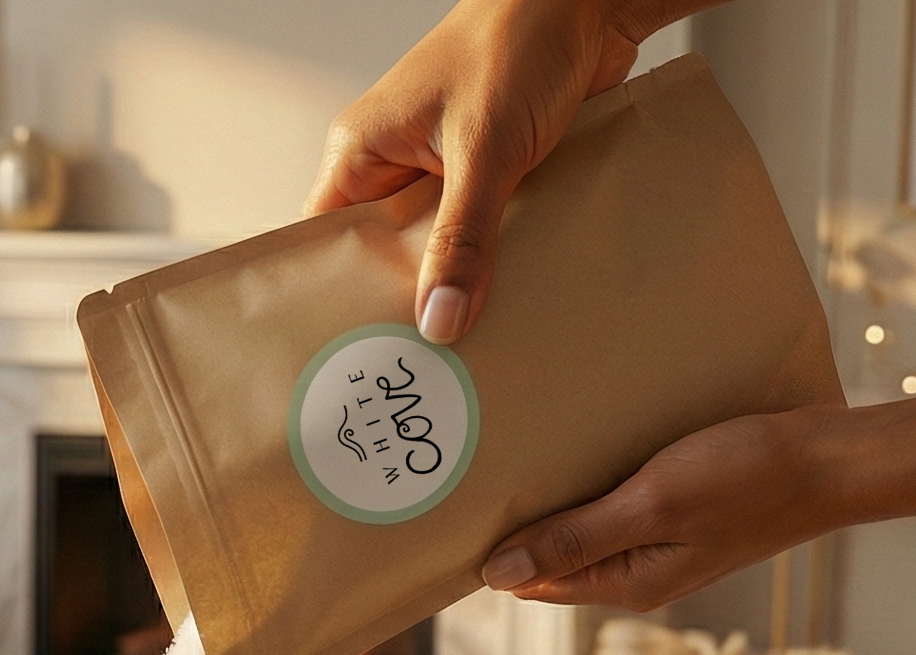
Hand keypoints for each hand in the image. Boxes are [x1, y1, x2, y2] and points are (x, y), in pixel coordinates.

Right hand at [306, 0, 686, 343]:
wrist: (589, 3)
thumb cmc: (516, 42)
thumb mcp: (483, 151)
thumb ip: (462, 240)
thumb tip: (440, 318)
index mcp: (363, 149)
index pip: (326, 237)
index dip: (334, 292)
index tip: (349, 348)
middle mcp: (396, 160)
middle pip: (384, 252)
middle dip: (404, 298)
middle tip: (417, 358)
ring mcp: (443, 166)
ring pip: (437, 245)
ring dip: (458, 278)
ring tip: (465, 338)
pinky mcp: (490, 170)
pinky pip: (481, 230)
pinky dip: (495, 257)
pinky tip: (507, 293)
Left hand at [476, 408, 849, 610]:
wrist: (834, 458)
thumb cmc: (748, 478)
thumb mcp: (651, 505)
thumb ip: (575, 539)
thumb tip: (497, 576)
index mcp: (627, 582)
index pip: (533, 582)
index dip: (491, 554)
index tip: (450, 520)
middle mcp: (640, 571)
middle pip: (556, 554)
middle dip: (516, 525)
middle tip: (467, 476)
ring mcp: (662, 541)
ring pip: (586, 524)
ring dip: (553, 498)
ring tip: (507, 455)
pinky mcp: (682, 510)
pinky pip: (618, 501)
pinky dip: (591, 479)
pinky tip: (572, 445)